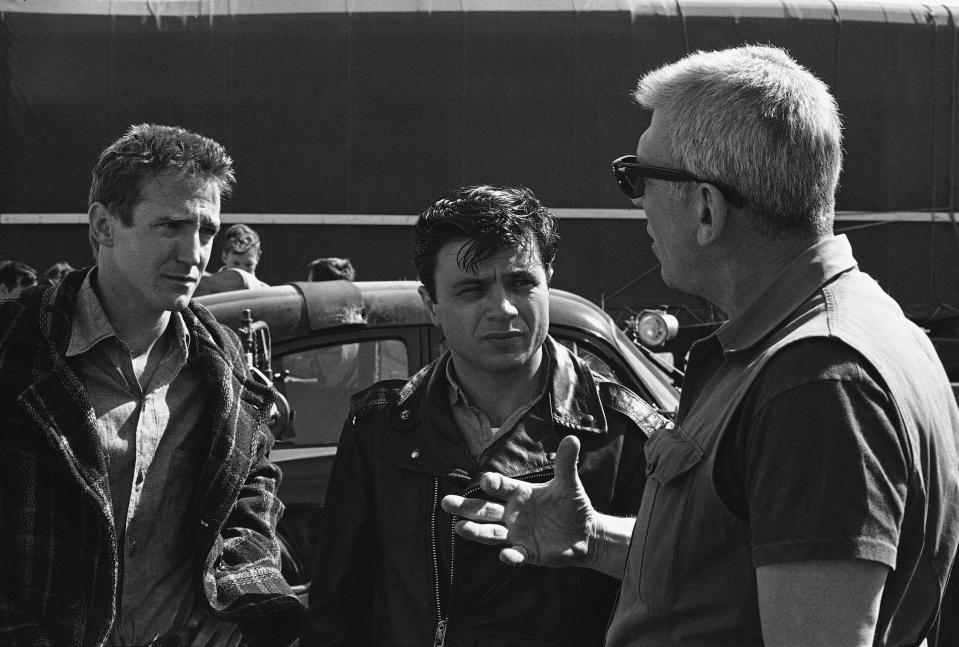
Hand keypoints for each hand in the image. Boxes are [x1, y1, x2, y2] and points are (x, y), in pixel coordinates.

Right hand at [441, 435, 595, 567]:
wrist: (586, 534)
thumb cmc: (572, 506)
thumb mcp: (569, 484)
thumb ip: (566, 463)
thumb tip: (572, 439)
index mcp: (520, 494)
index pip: (502, 487)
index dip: (494, 484)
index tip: (487, 481)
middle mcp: (513, 514)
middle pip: (485, 510)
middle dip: (466, 507)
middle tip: (447, 503)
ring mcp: (518, 534)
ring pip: (492, 533)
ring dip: (477, 531)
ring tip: (460, 528)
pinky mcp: (529, 553)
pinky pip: (516, 555)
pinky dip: (510, 555)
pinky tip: (506, 554)